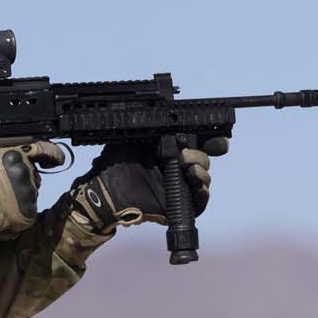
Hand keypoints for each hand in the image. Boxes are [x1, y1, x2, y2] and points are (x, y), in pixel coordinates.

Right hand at [0, 141, 65, 240]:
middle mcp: (25, 171)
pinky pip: (27, 214)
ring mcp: (28, 192)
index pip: (44, 150)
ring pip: (30, 196)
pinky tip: (1, 215)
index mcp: (15, 153)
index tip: (57, 160)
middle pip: (34, 176)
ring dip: (18, 199)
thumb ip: (4, 157)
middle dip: (23, 183)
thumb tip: (10, 161)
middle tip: (2, 190)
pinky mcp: (28, 213)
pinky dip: (16, 217)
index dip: (53, 155)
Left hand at [71, 138, 226, 231]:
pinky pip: (199, 202)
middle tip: (185, 157)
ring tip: (189, 170)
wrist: (104, 192)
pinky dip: (202, 195)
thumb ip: (149, 125)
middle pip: (204, 158)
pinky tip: (198, 187)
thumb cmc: (113, 164)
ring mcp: (177, 186)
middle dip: (200, 155)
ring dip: (202, 172)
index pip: (198, 141)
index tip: (213, 137)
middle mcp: (176, 166)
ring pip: (204, 178)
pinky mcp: (176, 205)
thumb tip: (165, 112)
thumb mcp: (131, 137)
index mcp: (169, 148)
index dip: (210, 138)